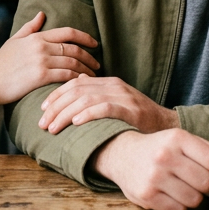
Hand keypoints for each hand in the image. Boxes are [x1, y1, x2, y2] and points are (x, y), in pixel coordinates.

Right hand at [0, 12, 99, 104]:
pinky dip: (77, 79)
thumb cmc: (2, 63)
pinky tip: (82, 84)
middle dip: (89, 57)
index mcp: (37, 36)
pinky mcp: (40, 77)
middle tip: (98, 64)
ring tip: (93, 77)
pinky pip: (66, 76)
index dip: (85, 37)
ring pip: (72, 64)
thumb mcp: (15, 40)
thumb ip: (30, 27)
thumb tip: (42, 14)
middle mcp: (41, 46)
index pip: (68, 32)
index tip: (95, 44)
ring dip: (86, 70)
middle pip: (74, 49)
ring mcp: (41, 61)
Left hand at [38, 75, 177, 134]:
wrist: (167, 126)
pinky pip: (104, 108)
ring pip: (85, 99)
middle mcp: (114, 85)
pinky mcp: (130, 109)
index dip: (56, 95)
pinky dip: (87, 114)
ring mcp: (122, 96)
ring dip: (65, 114)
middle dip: (55, 106)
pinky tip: (75, 123)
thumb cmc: (138, 119)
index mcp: (108, 82)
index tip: (41, 109)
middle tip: (42, 123)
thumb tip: (76, 88)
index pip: (75, 83)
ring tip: (53, 127)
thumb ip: (97, 95)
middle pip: (76, 90)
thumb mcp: (116, 103)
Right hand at [92, 129, 208, 209]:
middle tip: (204, 184)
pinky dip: (181, 206)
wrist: (122, 154)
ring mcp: (154, 177)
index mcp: (177, 138)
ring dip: (196, 197)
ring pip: (195, 199)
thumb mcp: (183, 142)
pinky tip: (172, 194)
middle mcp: (165, 156)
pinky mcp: (146, 195)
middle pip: (207, 183)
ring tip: (184, 187)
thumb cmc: (160, 148)